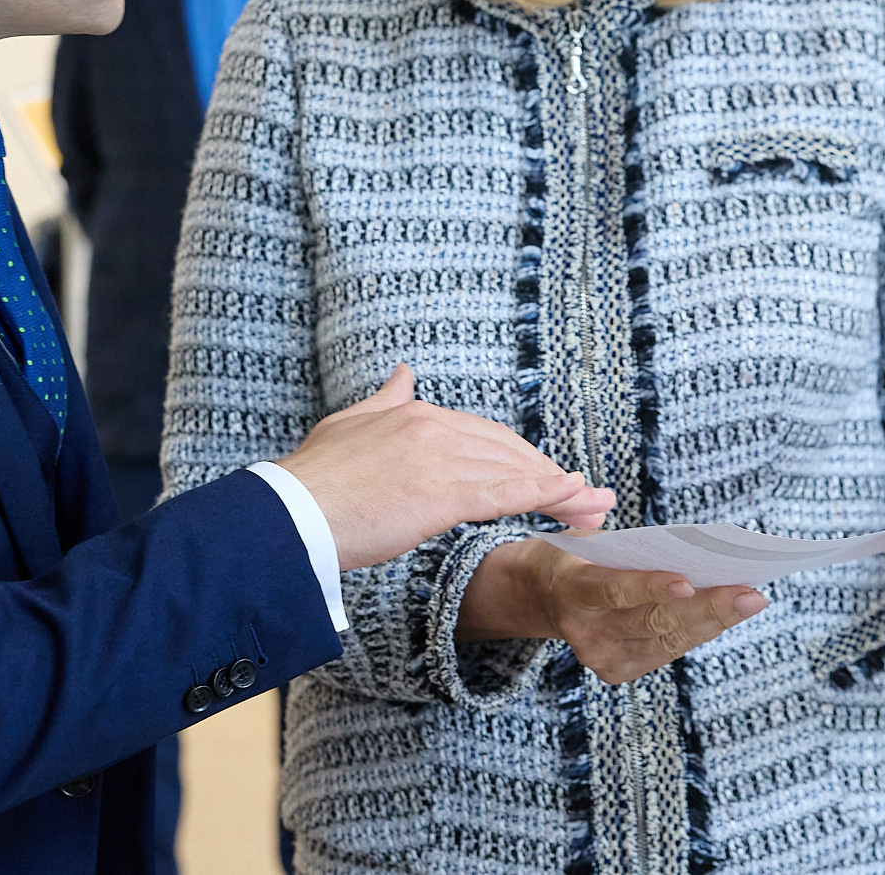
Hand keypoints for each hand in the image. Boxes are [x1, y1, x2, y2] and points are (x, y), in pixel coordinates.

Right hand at [274, 366, 615, 570]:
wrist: (290, 514)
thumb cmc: (313, 479)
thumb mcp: (349, 423)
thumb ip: (384, 398)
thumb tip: (404, 372)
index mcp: (415, 412)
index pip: (486, 435)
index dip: (523, 458)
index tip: (551, 476)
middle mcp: (432, 427)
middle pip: (509, 451)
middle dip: (552, 475)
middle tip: (589, 499)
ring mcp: (438, 459)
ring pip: (514, 472)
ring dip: (561, 491)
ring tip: (594, 510)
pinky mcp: (439, 494)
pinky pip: (503, 494)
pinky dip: (544, 494)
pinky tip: (570, 499)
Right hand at [456, 538, 765, 684]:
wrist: (537, 593)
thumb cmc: (577, 555)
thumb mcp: (589, 540)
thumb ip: (630, 549)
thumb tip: (693, 553)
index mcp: (571, 589)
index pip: (614, 590)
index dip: (650, 588)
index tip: (687, 583)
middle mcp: (584, 632)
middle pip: (654, 621)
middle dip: (707, 607)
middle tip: (750, 592)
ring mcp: (601, 657)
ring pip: (668, 640)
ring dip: (714, 620)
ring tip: (750, 600)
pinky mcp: (616, 671)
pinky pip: (666, 651)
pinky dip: (698, 631)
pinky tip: (727, 613)